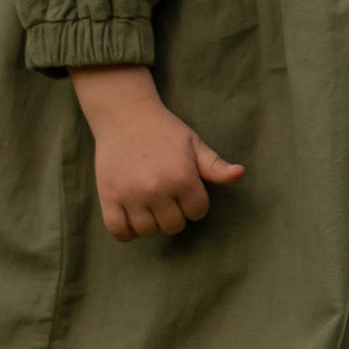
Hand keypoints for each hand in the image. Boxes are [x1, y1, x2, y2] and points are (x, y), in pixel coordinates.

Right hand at [70, 65, 242, 238]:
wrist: (125, 116)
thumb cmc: (164, 130)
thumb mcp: (194, 144)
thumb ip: (216, 165)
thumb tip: (240, 174)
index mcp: (182, 178)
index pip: (197, 212)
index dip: (195, 202)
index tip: (186, 190)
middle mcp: (157, 190)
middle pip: (173, 226)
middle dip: (175, 214)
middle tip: (167, 196)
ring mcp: (131, 196)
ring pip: (148, 231)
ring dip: (151, 222)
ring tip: (150, 205)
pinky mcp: (109, 198)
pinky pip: (119, 232)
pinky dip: (127, 231)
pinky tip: (133, 217)